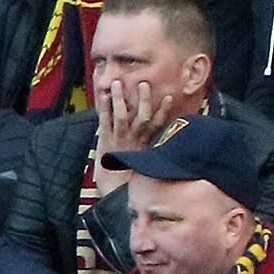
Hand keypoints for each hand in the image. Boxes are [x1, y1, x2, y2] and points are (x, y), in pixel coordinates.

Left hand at [91, 79, 175, 194]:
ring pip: (122, 116)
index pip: (158, 124)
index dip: (164, 110)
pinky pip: (105, 122)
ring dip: (120, 99)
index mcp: (147, 143)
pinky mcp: (105, 141)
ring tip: (117, 84)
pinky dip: (104, 109)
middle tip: (143, 83)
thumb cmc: (132, 177)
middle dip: (143, 99)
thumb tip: (170, 139)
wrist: (114, 190)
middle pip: (142, 116)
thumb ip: (156, 148)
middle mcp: (135, 139)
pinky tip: (103, 97)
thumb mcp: (148, 162)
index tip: (169, 97)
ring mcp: (120, 139)